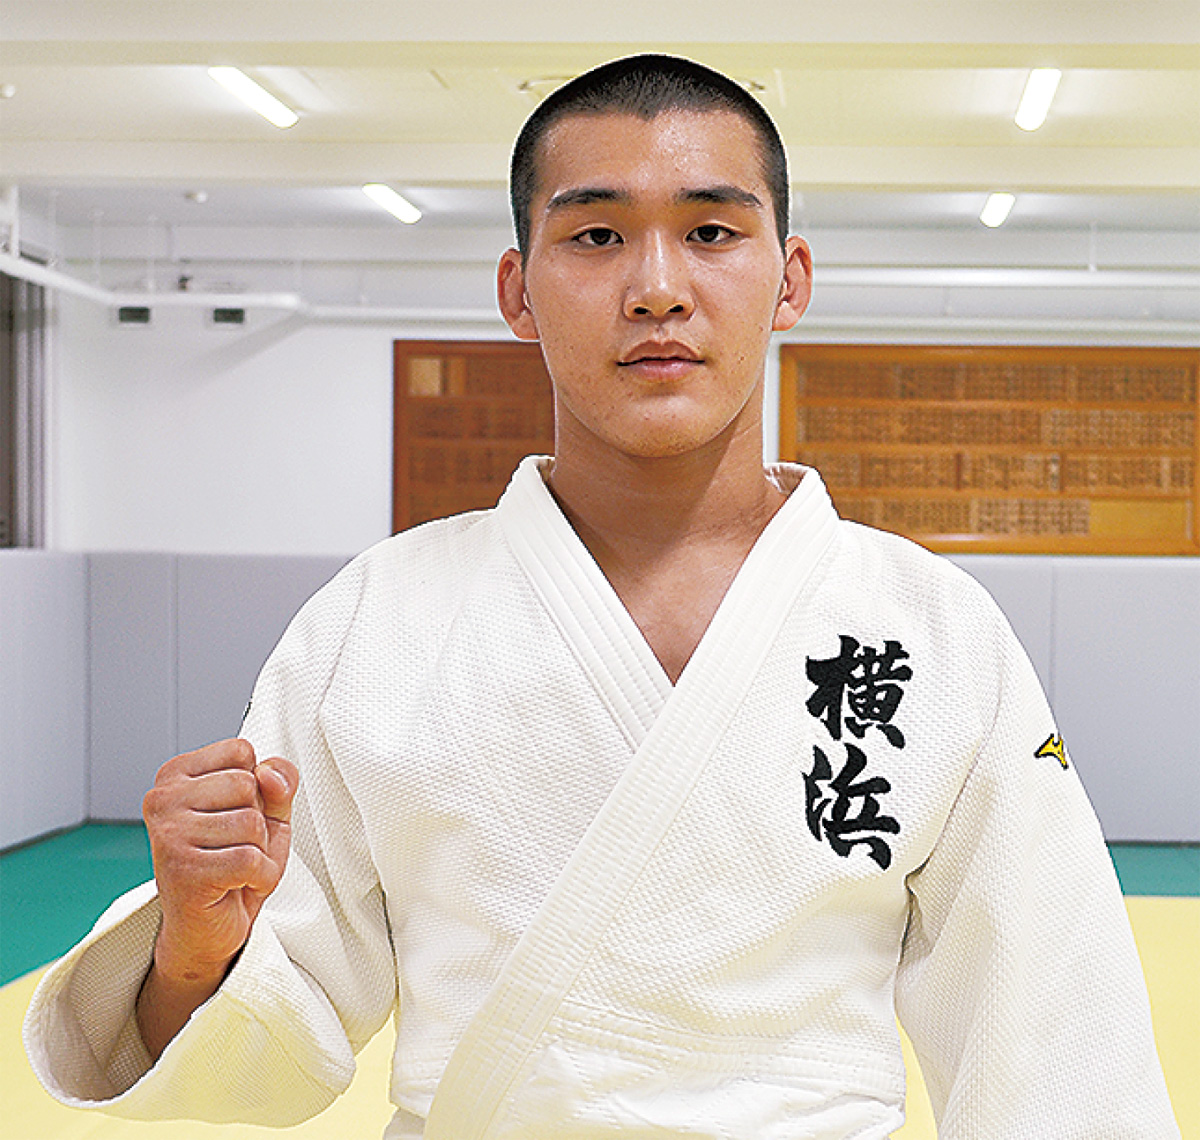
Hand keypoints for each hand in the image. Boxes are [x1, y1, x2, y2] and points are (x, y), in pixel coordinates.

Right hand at [142, 738, 297, 987]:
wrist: (207, 927)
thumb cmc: (234, 861)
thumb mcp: (268, 811)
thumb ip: (279, 780)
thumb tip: (268, 773)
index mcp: (176, 774)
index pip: (242, 751)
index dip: (256, 787)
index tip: (233, 815)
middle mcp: (162, 799)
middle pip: (248, 785)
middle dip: (258, 821)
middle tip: (234, 847)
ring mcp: (168, 835)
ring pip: (251, 823)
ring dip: (259, 852)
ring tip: (234, 867)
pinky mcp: (183, 871)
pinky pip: (250, 860)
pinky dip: (260, 877)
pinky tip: (237, 885)